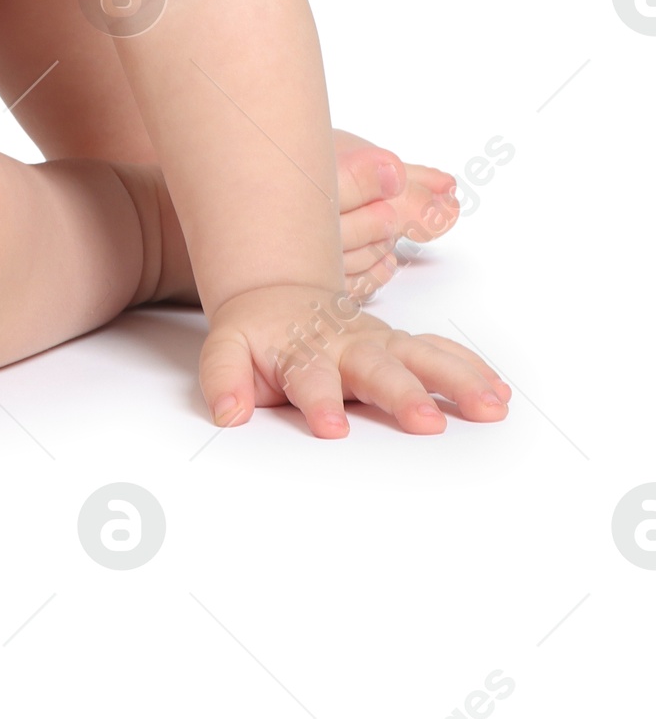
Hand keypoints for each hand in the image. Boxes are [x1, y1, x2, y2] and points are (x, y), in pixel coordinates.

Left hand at [199, 284, 511, 436]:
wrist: (278, 294)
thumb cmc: (257, 334)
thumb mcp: (226, 350)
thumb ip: (224, 378)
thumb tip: (228, 412)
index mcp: (302, 352)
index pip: (310, 379)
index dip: (319, 401)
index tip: (332, 428)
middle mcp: (347, 346)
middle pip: (377, 370)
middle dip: (403, 395)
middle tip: (427, 422)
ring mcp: (379, 343)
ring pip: (421, 358)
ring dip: (456, 381)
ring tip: (489, 406)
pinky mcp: (400, 345)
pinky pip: (439, 353)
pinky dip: (469, 369)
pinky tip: (497, 392)